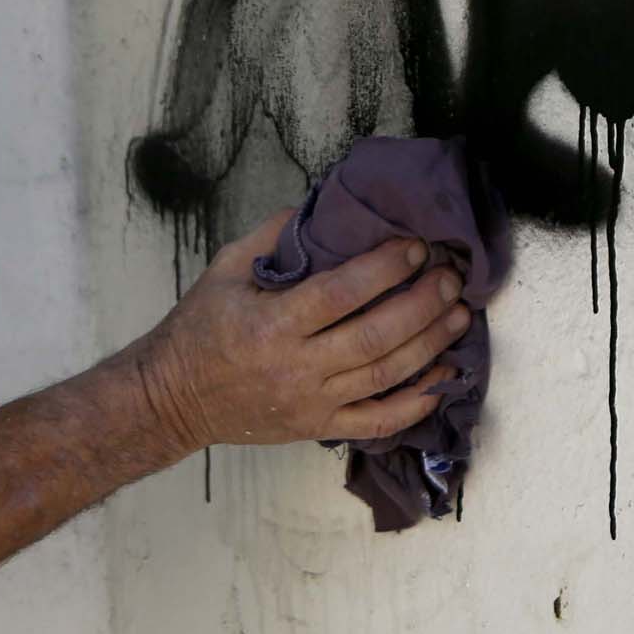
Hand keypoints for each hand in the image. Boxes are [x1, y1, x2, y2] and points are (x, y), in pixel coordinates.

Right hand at [126, 211, 469, 457]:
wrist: (174, 398)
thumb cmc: (200, 328)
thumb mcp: (224, 269)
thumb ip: (272, 236)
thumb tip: (324, 207)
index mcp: (272, 324)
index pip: (342, 293)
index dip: (385, 269)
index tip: (415, 247)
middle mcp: (296, 366)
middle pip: (375, 336)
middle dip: (421, 304)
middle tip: (450, 278)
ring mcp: (311, 402)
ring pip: (385, 375)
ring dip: (430, 344)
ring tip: (459, 315)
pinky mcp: (319, 426)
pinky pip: (377, 422)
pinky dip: (415, 404)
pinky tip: (443, 379)